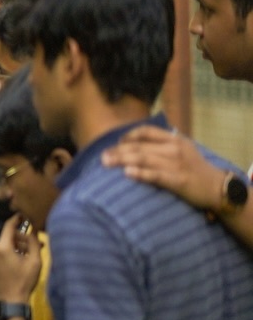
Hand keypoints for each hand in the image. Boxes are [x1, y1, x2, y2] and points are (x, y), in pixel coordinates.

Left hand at [0, 214, 41, 304]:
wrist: (11, 300)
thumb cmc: (24, 281)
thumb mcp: (34, 261)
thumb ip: (34, 242)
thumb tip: (33, 230)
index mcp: (2, 247)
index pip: (9, 226)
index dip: (17, 219)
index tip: (24, 215)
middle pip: (9, 237)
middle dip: (23, 238)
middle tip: (38, 244)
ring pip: (6, 245)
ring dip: (19, 246)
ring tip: (32, 254)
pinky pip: (2, 253)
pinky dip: (12, 252)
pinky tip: (22, 260)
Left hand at [102, 126, 224, 210]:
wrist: (217, 187)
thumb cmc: (194, 169)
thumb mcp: (181, 149)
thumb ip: (161, 145)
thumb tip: (133, 144)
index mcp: (174, 139)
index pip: (146, 131)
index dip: (128, 136)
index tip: (116, 144)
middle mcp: (175, 148)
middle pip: (140, 146)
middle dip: (118, 150)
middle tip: (102, 156)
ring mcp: (177, 164)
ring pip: (144, 159)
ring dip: (122, 159)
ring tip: (106, 162)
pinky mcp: (179, 180)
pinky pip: (156, 175)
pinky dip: (141, 173)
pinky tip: (127, 173)